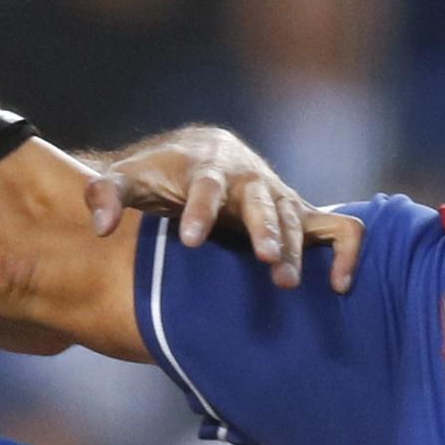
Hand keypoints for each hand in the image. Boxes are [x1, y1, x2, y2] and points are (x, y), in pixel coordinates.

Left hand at [82, 127, 363, 291]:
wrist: (200, 157)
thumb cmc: (160, 177)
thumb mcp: (128, 179)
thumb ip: (106, 195)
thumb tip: (98, 226)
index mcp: (206, 169)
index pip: (206, 186)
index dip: (201, 211)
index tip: (190, 240)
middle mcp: (249, 180)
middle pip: (262, 198)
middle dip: (264, 228)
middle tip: (265, 259)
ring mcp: (279, 197)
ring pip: (297, 218)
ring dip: (296, 250)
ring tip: (286, 284)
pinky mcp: (300, 216)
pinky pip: (339, 229)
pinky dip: (347, 252)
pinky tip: (341, 287)